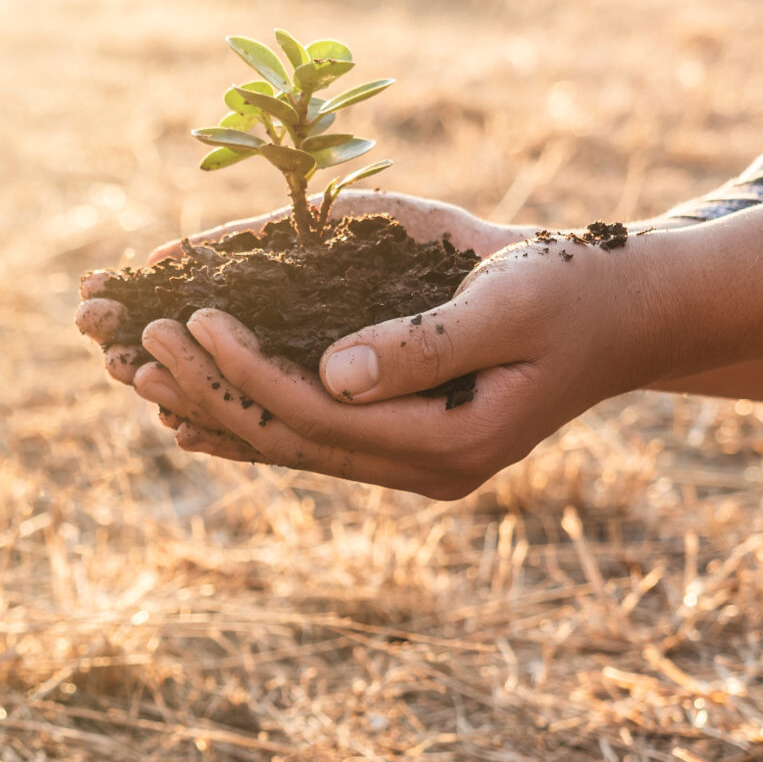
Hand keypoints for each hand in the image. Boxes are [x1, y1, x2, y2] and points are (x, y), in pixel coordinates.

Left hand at [119, 174, 762, 499]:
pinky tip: (186, 418)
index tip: (189, 317)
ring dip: (207, 411)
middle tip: (133, 341)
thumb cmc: (577, 292)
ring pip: (284, 448)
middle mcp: (418, 469)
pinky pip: (305, 441)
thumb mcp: (509, 302)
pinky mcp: (403, 440)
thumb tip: (330, 373)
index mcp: (443, 446)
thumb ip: (424, 344)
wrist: (629, 317)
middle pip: (283, 441)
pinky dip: (243, 425)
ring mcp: (409, 463)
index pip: (313, 416)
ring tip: (132, 374)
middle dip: (204, 391)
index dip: (242, 371)